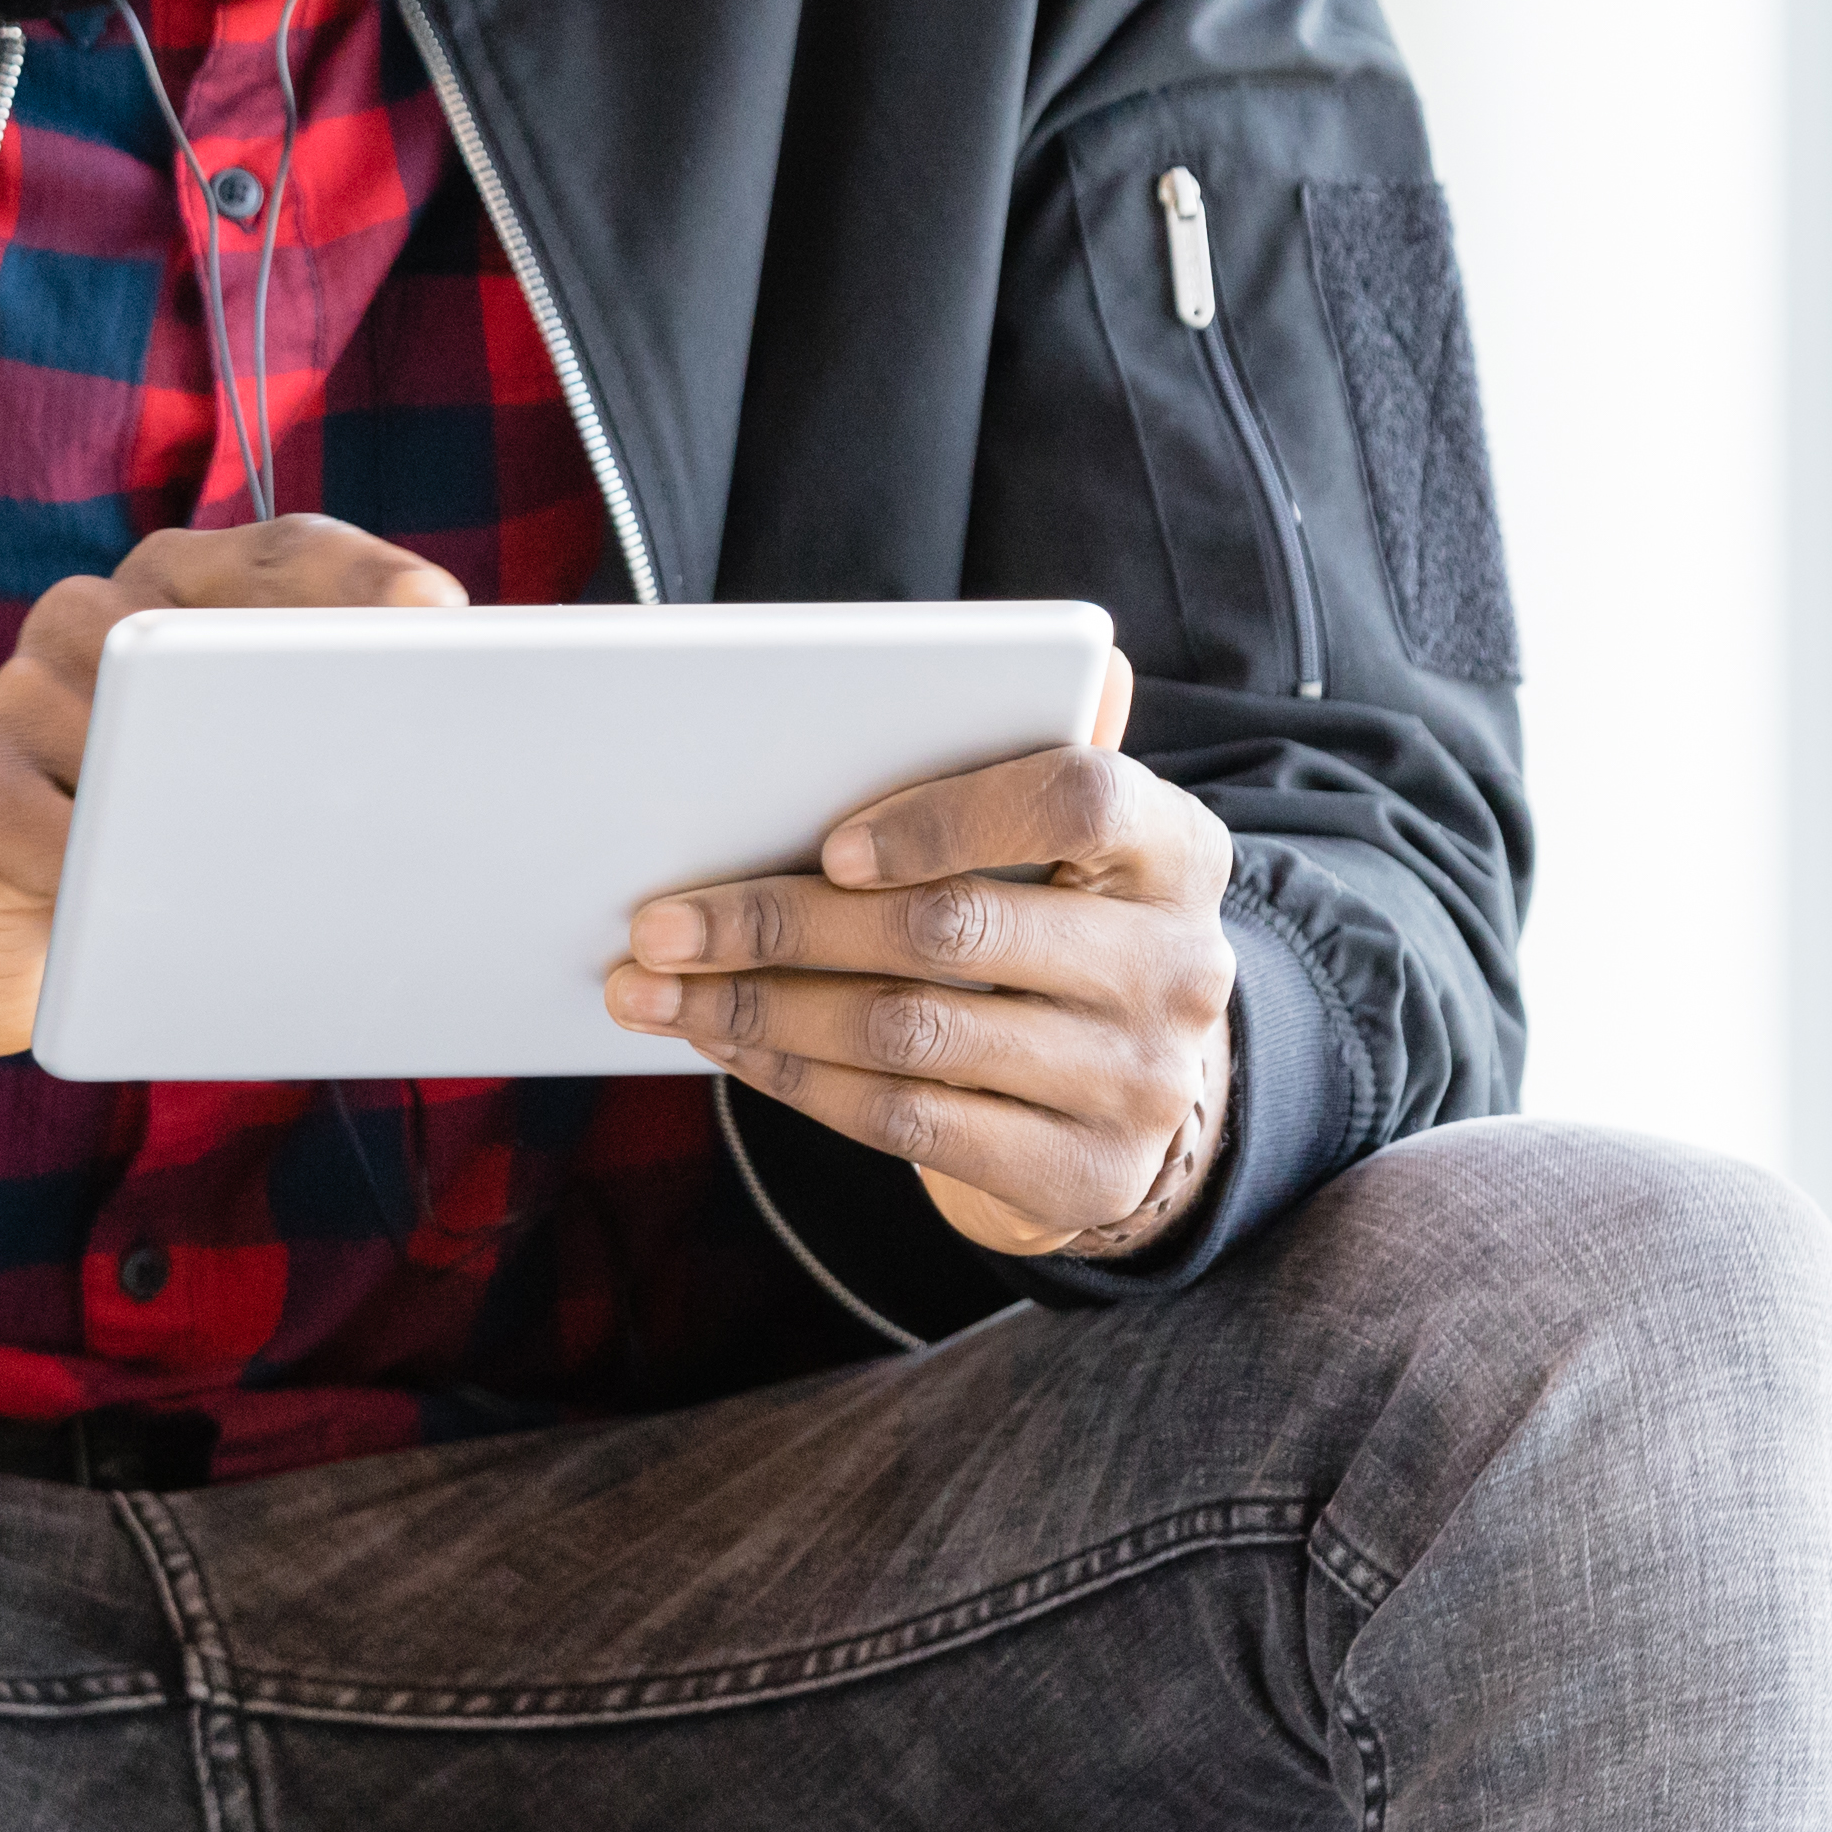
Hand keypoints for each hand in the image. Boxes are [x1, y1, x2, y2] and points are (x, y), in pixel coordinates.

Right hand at [0, 517, 464, 1131]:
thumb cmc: (155, 847)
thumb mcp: (242, 785)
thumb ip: (317, 741)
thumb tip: (456, 744)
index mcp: (179, 596)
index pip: (280, 552)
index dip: (356, 574)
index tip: (432, 611)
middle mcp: (96, 620)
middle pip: (200, 616)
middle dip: (289, 664)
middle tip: (369, 721)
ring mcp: (20, 694)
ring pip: (115, 711)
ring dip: (183, 780)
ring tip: (251, 840)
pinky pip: (39, 816)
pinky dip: (98, 862)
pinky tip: (138, 897)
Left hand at [605, 659, 1239, 1261]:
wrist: (1122, 1092)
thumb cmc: (1057, 920)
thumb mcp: (1066, 839)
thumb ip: (1031, 747)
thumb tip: (1020, 659)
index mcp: (1176, 848)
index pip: (1077, 800)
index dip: (948, 816)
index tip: (830, 843)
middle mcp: (1178, 966)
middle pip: (952, 929)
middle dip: (780, 922)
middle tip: (657, 921)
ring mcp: (1137, 1081)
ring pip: (909, 1033)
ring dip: (758, 1009)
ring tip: (653, 992)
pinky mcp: (1082, 1172)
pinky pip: (907, 1123)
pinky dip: (798, 1079)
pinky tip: (729, 1048)